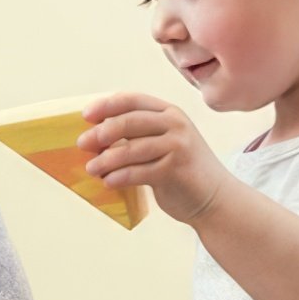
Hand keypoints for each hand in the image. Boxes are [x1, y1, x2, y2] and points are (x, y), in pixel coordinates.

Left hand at [78, 93, 229, 223]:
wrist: (215, 199)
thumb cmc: (182, 171)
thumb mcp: (165, 143)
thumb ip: (140, 135)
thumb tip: (95, 136)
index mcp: (170, 113)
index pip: (133, 100)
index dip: (107, 105)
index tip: (86, 115)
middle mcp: (175, 124)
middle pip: (129, 122)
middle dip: (101, 133)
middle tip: (82, 144)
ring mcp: (177, 146)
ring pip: (130, 149)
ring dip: (106, 160)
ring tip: (92, 168)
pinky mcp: (175, 170)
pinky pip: (138, 172)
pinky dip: (119, 177)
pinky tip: (108, 182)